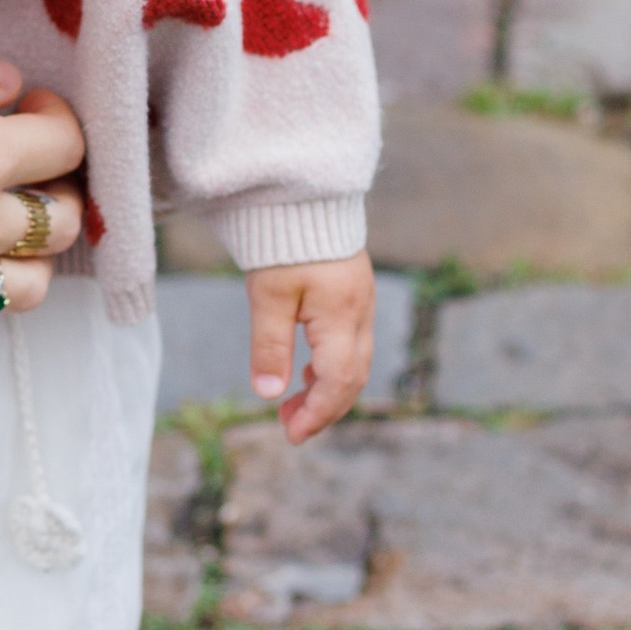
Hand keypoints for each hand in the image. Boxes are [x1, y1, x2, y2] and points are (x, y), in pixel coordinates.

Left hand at [246, 251, 374, 441]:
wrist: (303, 196)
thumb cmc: (284, 241)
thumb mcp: (268, 296)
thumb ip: (269, 347)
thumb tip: (269, 394)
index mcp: (342, 315)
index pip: (338, 381)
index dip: (316, 413)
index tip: (290, 433)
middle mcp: (360, 313)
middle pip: (353, 378)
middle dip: (323, 409)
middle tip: (288, 426)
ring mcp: (362, 304)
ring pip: (355, 363)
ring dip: (327, 390)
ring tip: (292, 406)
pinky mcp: (355, 296)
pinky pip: (352, 345)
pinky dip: (331, 367)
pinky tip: (305, 372)